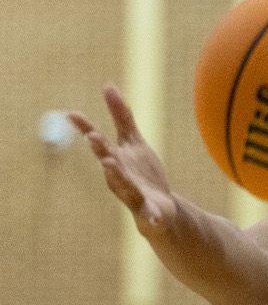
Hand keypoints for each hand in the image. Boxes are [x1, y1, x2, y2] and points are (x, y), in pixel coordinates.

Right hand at [71, 84, 179, 235]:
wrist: (160, 208)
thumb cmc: (141, 172)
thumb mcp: (133, 142)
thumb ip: (121, 116)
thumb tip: (108, 85)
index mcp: (114, 160)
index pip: (99, 142)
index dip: (86, 128)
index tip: (71, 113)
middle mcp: (118, 176)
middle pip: (109, 161)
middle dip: (101, 150)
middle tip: (93, 136)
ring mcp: (133, 194)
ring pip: (124, 186)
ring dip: (117, 176)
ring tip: (109, 165)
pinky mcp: (149, 212)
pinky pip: (149, 215)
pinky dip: (151, 216)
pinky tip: (156, 219)